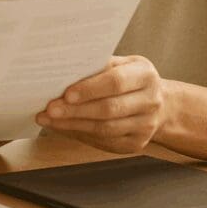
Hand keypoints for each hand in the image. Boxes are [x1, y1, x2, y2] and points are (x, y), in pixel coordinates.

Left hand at [36, 55, 162, 153]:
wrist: (157, 102)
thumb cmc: (130, 78)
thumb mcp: (121, 63)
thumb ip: (99, 65)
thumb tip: (64, 70)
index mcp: (146, 75)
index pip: (116, 82)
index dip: (90, 89)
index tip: (66, 94)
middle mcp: (151, 101)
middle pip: (109, 109)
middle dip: (76, 110)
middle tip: (50, 109)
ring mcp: (146, 126)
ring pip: (105, 129)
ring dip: (73, 125)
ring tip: (49, 119)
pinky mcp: (136, 143)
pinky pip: (104, 141)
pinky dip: (81, 134)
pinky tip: (63, 128)